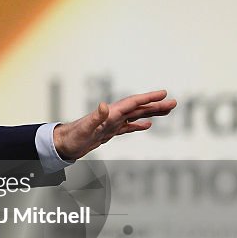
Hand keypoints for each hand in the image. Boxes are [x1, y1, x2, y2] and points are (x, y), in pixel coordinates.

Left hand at [53, 89, 175, 160]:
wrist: (63, 144)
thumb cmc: (72, 137)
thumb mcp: (85, 129)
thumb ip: (95, 117)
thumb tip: (104, 105)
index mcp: (110, 114)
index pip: (132, 103)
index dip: (148, 97)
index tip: (163, 93)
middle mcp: (112, 116)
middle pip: (138, 108)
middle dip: (156, 105)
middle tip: (174, 103)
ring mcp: (111, 124)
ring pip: (135, 116)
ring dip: (151, 112)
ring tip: (167, 110)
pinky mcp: (109, 132)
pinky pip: (128, 127)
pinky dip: (138, 125)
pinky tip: (148, 124)